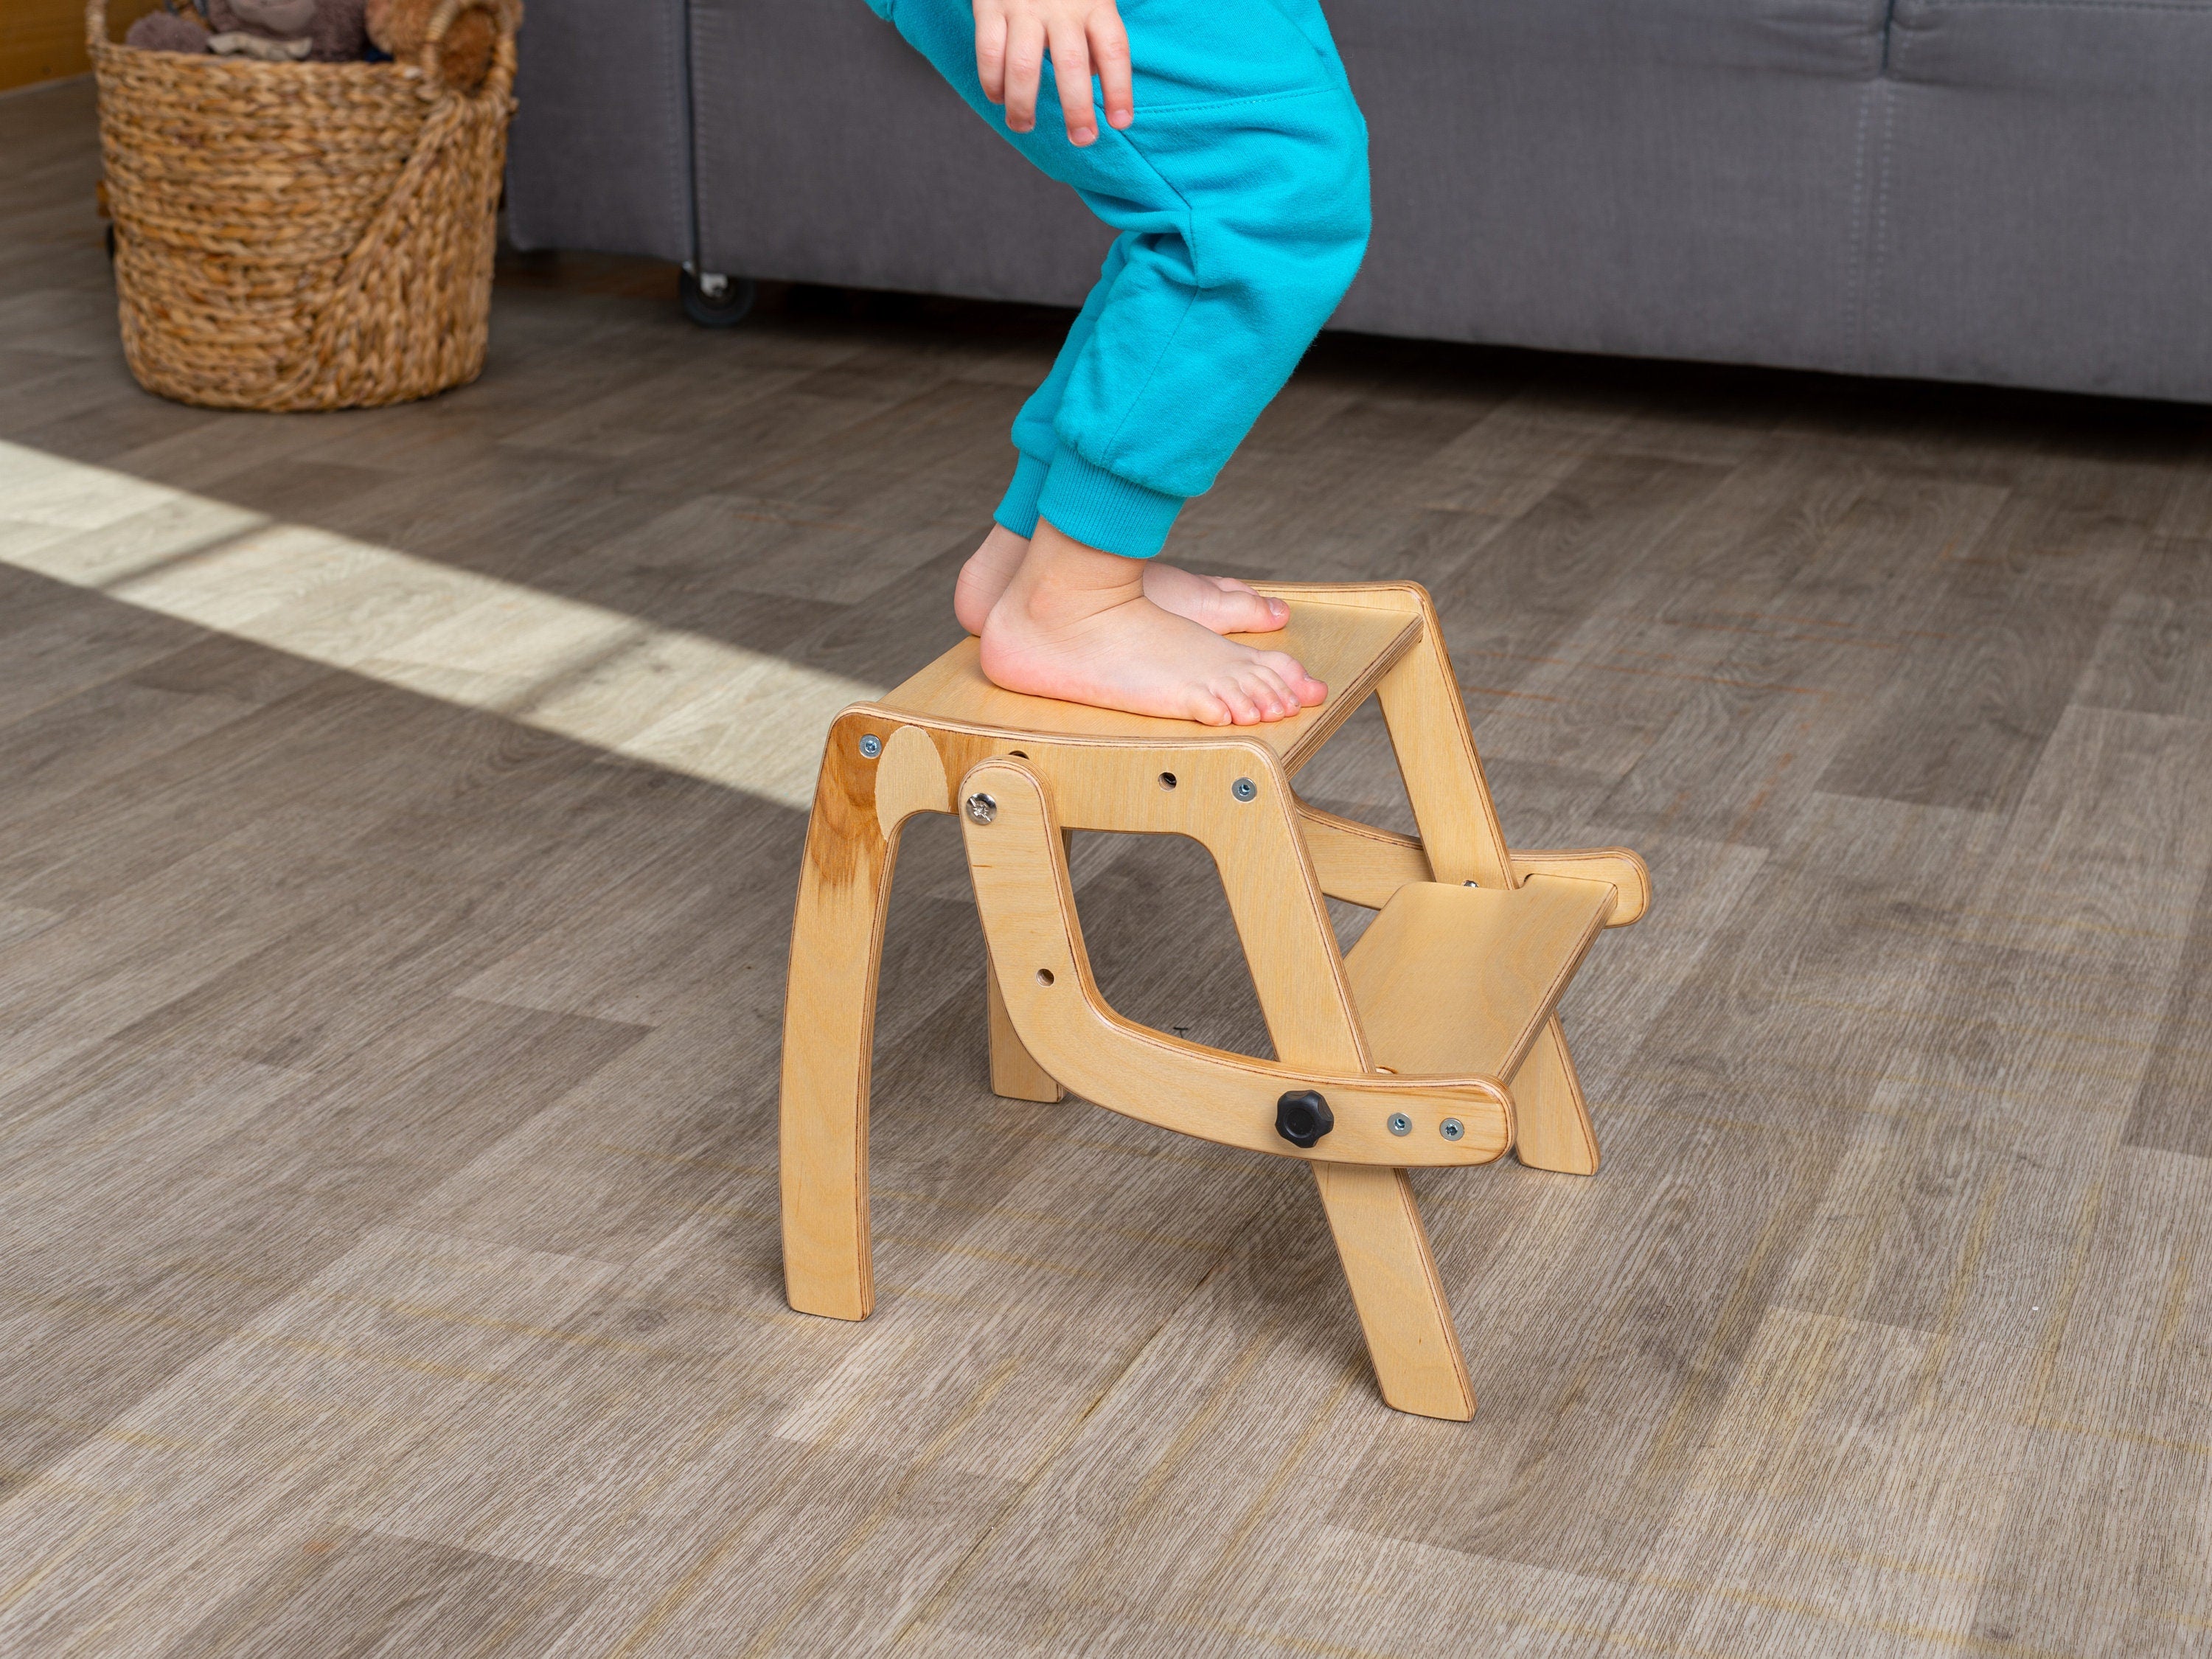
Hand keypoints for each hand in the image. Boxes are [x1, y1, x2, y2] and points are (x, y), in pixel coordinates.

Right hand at [973, 0, 1133, 146]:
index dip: (1119, 89)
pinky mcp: (990, 4)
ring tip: (1023, 126)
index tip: (1120, 122)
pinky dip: (991, 81)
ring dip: (1024, 105)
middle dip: (1077, 109)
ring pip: (1025, 66)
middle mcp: (1062, 6)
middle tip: (1081, 139)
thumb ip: (1097, 33)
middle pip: (1072, 66)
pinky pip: (989, 51)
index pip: (1114, 51)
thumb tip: (1098, 77)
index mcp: (1095, 3)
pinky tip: (997, 97)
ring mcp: (1024, 6)